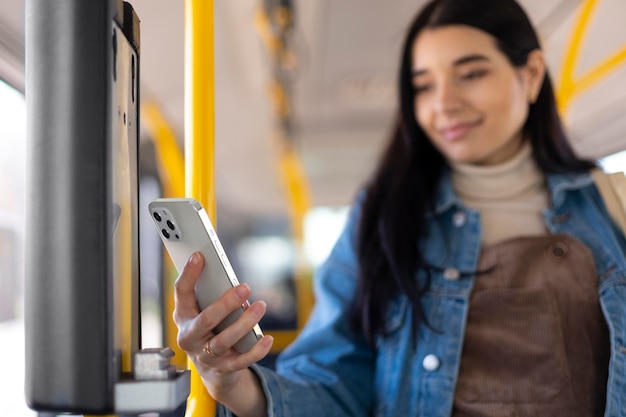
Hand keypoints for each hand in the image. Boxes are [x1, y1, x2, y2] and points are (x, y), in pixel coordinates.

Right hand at [173, 252, 272, 415]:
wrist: (212, 368)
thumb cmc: (210, 328)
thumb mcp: (204, 310)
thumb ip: (212, 294)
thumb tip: (232, 281)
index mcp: (183, 316)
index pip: (181, 293)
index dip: (188, 274)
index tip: (199, 255)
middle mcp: (190, 336)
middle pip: (206, 320)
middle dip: (226, 303)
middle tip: (245, 287)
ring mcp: (205, 355)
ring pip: (224, 340)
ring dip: (244, 323)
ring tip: (260, 307)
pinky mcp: (222, 368)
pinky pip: (241, 361)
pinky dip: (256, 350)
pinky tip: (267, 338)